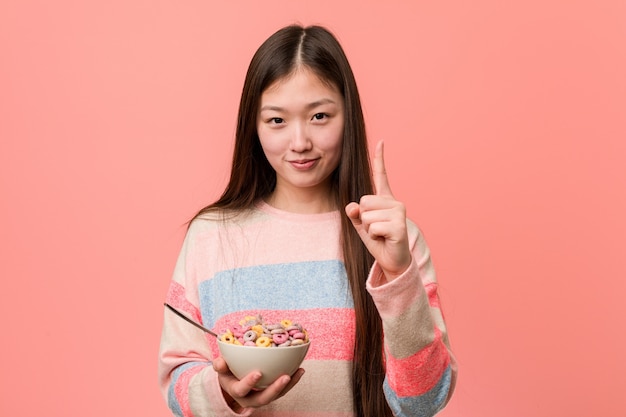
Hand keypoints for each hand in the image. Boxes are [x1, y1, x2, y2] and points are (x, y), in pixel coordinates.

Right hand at [213, 357, 304, 411]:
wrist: (233, 381)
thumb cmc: (228, 371)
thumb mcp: (221, 368)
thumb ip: (220, 365)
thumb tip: (220, 362)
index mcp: (236, 391)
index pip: (241, 390)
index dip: (249, 383)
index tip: (258, 373)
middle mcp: (250, 398)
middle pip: (263, 398)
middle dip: (275, 389)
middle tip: (286, 377)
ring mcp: (262, 397)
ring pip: (276, 395)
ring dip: (289, 385)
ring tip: (298, 372)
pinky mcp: (271, 393)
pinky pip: (283, 390)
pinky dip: (293, 381)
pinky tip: (300, 370)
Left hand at [345, 141, 410, 281]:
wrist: (393, 261)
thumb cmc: (379, 242)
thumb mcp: (362, 226)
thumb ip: (355, 214)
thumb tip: (352, 206)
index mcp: (385, 200)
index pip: (381, 176)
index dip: (380, 159)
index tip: (381, 141)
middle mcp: (395, 202)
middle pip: (363, 201)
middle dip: (364, 219)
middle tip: (377, 230)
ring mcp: (399, 212)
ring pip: (367, 216)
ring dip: (369, 230)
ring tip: (382, 235)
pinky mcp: (399, 225)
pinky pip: (373, 227)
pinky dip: (374, 237)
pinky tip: (386, 239)